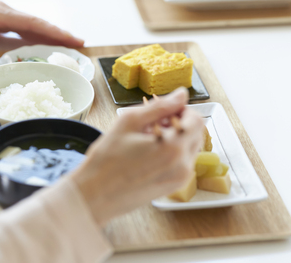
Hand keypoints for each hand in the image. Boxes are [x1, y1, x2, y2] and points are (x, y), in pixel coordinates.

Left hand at [0, 0, 83, 59]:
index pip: (32, 24)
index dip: (54, 32)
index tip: (72, 39)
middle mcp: (2, 10)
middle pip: (37, 22)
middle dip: (59, 33)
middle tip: (80, 43)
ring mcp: (0, 12)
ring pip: (30, 23)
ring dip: (49, 33)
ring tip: (68, 44)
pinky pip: (21, 25)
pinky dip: (36, 33)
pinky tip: (43, 41)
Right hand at [69, 88, 203, 225]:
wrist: (94, 196)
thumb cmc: (106, 160)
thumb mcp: (129, 122)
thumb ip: (160, 106)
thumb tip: (181, 94)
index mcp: (174, 148)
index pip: (196, 120)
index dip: (182, 109)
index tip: (164, 110)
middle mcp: (183, 166)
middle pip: (195, 133)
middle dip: (179, 123)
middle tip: (153, 122)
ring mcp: (179, 179)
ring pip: (190, 147)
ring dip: (176, 137)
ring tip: (148, 137)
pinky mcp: (173, 187)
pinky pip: (182, 162)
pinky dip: (172, 152)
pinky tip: (149, 151)